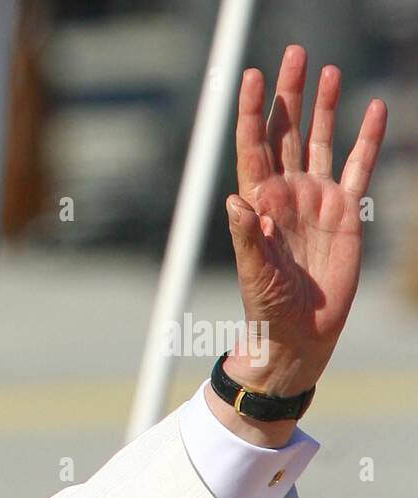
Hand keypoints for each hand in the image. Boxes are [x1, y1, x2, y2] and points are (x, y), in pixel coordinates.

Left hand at [224, 44, 385, 399]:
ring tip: (326, 69)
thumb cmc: (266, 306)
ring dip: (322, 106)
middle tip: (293, 52)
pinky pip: (358, 166)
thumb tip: (237, 200)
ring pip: (319, 140)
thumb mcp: (254, 272)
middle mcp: (286, 193)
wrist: (298, 332)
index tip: (251, 76)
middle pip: (286, 132)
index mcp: (258, 203)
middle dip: (289, 93)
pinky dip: (367, 138)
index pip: (253, 147)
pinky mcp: (346, 211)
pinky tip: (372, 108)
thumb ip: (245, 237)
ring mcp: (316, 199)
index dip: (253, 112)